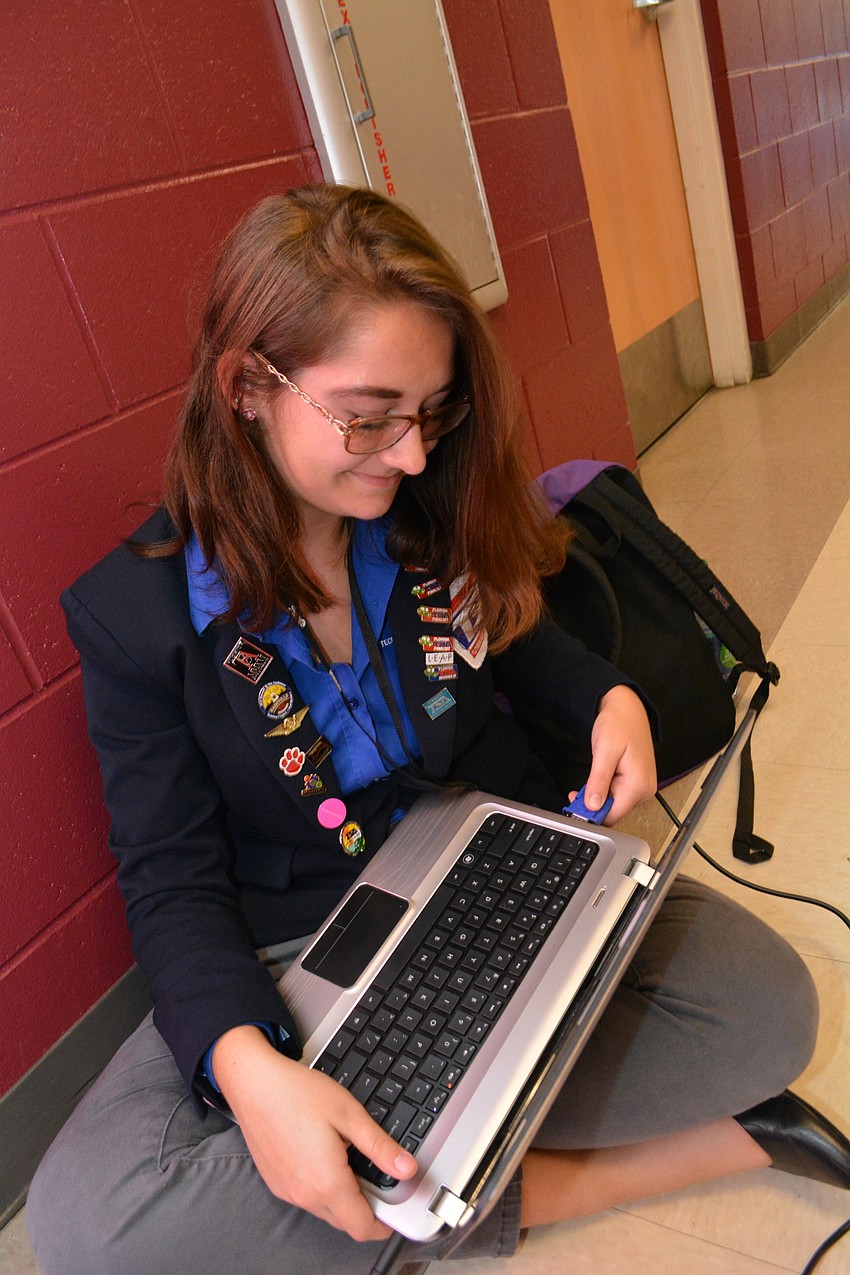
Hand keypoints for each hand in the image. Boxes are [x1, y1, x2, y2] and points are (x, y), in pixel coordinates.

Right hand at [212, 1026, 417, 1240]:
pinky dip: (321, 1189)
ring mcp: (286, 1191)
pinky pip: (306, 1198)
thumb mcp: (349, 1114)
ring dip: (342, 1197)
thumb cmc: (297, 1093)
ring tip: (347, 1158)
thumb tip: (407, 1169)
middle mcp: (304, 1195)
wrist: (254, 1083)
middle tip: (376, 1177)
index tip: (394, 1213)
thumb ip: (380, 1147)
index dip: (384, 1226)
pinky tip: (323, 1156)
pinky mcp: (275, 1182)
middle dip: (365, 1209)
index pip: (361, 1227)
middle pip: (344, 1221)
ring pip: (325, 1210)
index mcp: (327, 1182)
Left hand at [573, 685, 655, 823]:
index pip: (613, 815)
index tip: (575, 804)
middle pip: (614, 812)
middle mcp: (644, 789)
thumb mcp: (604, 751)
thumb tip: (592, 805)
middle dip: (593, 805)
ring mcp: (642, 786)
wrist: (627, 708)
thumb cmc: (619, 723)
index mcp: (638, 785)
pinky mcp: (637, 781)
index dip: (591, 813)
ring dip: (598, 797)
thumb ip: (599, 780)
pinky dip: (605, 790)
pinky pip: (618, 795)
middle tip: (577, 791)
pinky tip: (599, 777)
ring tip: (591, 777)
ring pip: (615, 804)